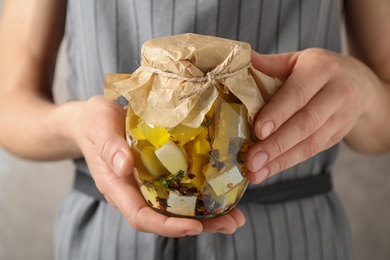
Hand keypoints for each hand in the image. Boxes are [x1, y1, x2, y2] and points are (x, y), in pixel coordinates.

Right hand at [75, 96, 244, 236]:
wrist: (96, 119)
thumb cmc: (95, 123)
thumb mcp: (99, 128)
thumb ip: (110, 147)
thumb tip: (124, 167)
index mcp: (119, 188)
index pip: (142, 217)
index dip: (168, 226)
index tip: (195, 227)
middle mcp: (137, 191)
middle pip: (167, 218)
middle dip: (200, 225)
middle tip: (231, 223)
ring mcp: (150, 184)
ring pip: (179, 207)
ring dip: (208, 215)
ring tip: (236, 216)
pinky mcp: (161, 172)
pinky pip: (182, 188)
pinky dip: (203, 194)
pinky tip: (223, 191)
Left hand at [245, 48, 375, 183]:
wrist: (358, 83)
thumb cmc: (316, 70)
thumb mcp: (295, 61)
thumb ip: (269, 64)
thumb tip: (243, 60)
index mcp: (322, 69)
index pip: (298, 93)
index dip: (278, 113)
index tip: (258, 131)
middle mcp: (337, 93)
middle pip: (305, 123)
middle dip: (276, 145)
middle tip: (251, 160)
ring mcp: (340, 118)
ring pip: (310, 143)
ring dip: (280, 161)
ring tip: (255, 173)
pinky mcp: (337, 136)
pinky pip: (311, 151)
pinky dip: (287, 162)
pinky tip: (268, 170)